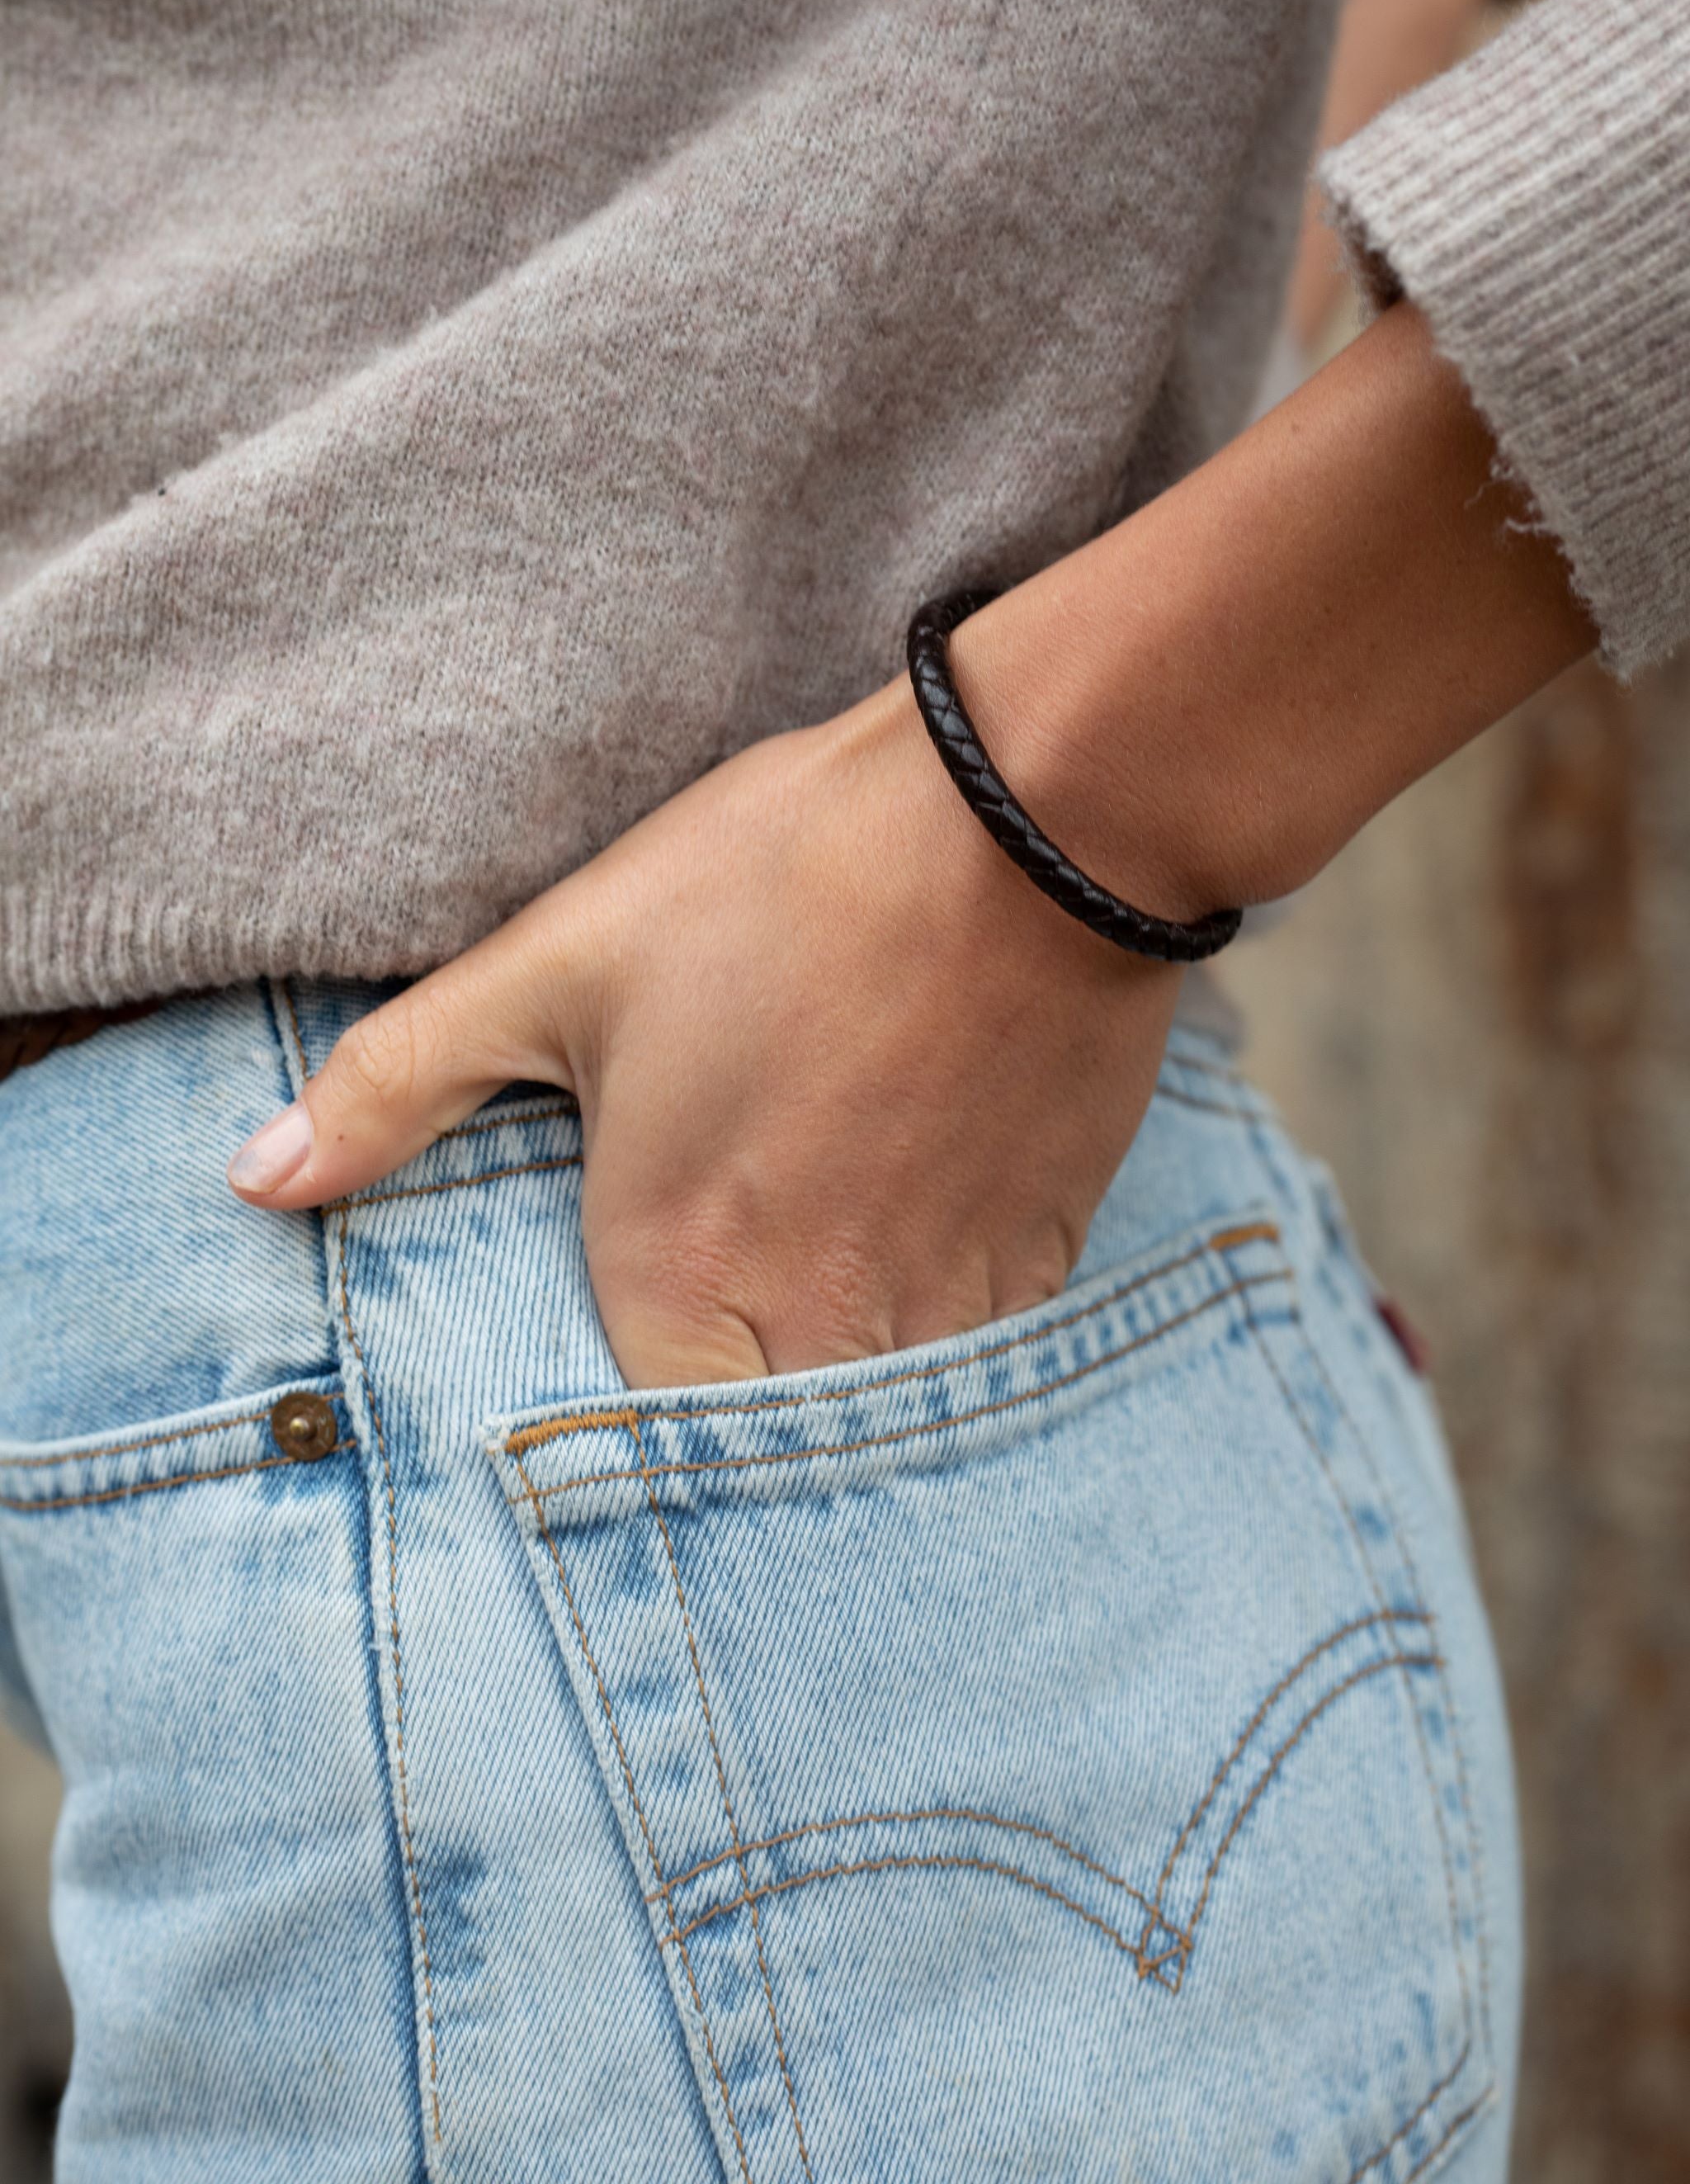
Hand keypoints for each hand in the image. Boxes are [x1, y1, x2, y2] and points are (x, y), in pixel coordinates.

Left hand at [227, 661, 1183, 1386]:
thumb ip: (397, 1084)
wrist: (1029, 815)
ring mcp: (946, 1297)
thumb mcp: (559, 961)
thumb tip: (251, 1182)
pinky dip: (931, 1334)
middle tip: (707, 1352)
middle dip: (724, 1424)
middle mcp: (823, 1321)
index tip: (595, 1397)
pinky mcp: (1042, 1253)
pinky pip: (978, 1357)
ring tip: (804, 1317)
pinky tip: (902, 1257)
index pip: (631, 1458)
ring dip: (833, 1389)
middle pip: (758, 1460)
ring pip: (876, 1423)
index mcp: (683, 1270)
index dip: (609, 1443)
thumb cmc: (782, 879)